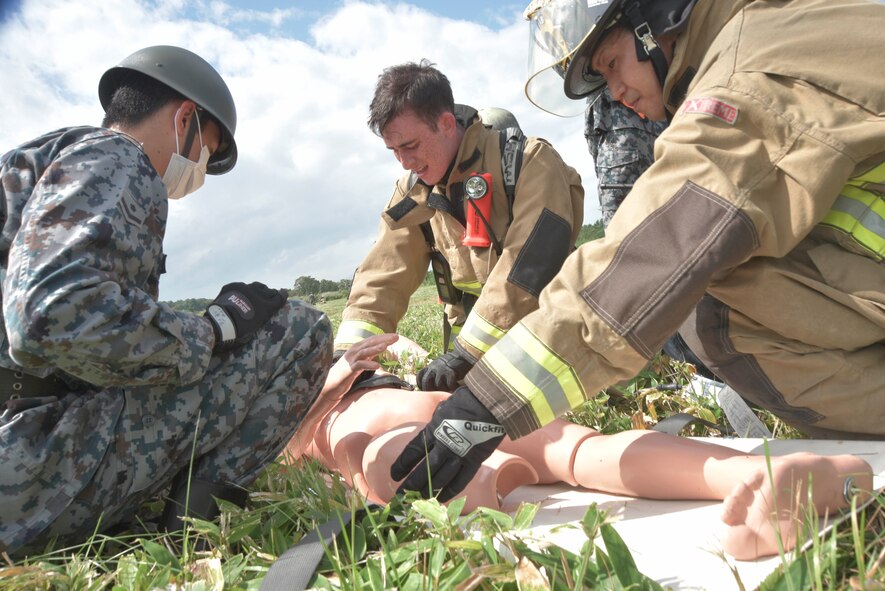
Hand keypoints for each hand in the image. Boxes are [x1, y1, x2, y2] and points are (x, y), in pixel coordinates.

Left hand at [205, 281, 286, 351]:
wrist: (219, 323)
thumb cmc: (238, 331)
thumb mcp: (256, 326)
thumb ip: (262, 316)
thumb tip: (261, 312)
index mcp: (266, 307)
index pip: (280, 297)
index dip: (282, 295)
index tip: (283, 294)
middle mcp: (258, 294)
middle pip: (268, 290)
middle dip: (269, 294)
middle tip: (267, 298)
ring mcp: (245, 288)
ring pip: (256, 286)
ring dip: (257, 291)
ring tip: (254, 295)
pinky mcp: (233, 286)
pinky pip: (241, 286)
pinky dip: (242, 291)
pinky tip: (239, 296)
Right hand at [324, 334, 398, 398]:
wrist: (331, 384)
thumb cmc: (346, 373)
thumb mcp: (360, 361)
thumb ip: (369, 354)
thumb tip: (380, 348)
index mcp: (357, 348)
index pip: (372, 340)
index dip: (383, 337)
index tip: (395, 336)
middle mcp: (354, 351)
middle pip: (370, 343)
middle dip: (383, 339)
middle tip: (395, 337)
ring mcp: (351, 360)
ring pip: (364, 352)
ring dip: (375, 348)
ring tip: (386, 347)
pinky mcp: (348, 370)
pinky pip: (359, 365)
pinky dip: (368, 364)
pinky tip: (377, 366)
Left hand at [390, 385, 503, 501]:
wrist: (490, 404)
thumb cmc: (467, 400)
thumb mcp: (443, 407)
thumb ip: (436, 420)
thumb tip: (434, 425)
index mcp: (433, 430)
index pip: (412, 452)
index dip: (402, 465)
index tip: (394, 475)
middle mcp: (444, 446)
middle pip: (424, 470)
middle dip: (411, 484)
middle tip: (401, 496)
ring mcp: (459, 456)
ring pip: (440, 479)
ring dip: (428, 491)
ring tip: (418, 499)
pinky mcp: (474, 462)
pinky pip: (460, 481)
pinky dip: (450, 491)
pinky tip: (440, 498)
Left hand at [417, 349, 473, 391]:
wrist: (464, 354)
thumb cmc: (452, 364)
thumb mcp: (440, 366)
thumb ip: (435, 374)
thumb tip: (431, 387)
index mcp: (430, 366)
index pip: (420, 376)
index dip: (420, 384)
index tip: (425, 390)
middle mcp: (434, 367)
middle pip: (426, 381)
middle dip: (430, 389)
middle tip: (437, 394)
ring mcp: (442, 369)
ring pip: (438, 384)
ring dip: (443, 389)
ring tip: (448, 390)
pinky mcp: (451, 371)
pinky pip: (449, 383)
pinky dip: (453, 387)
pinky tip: (456, 387)